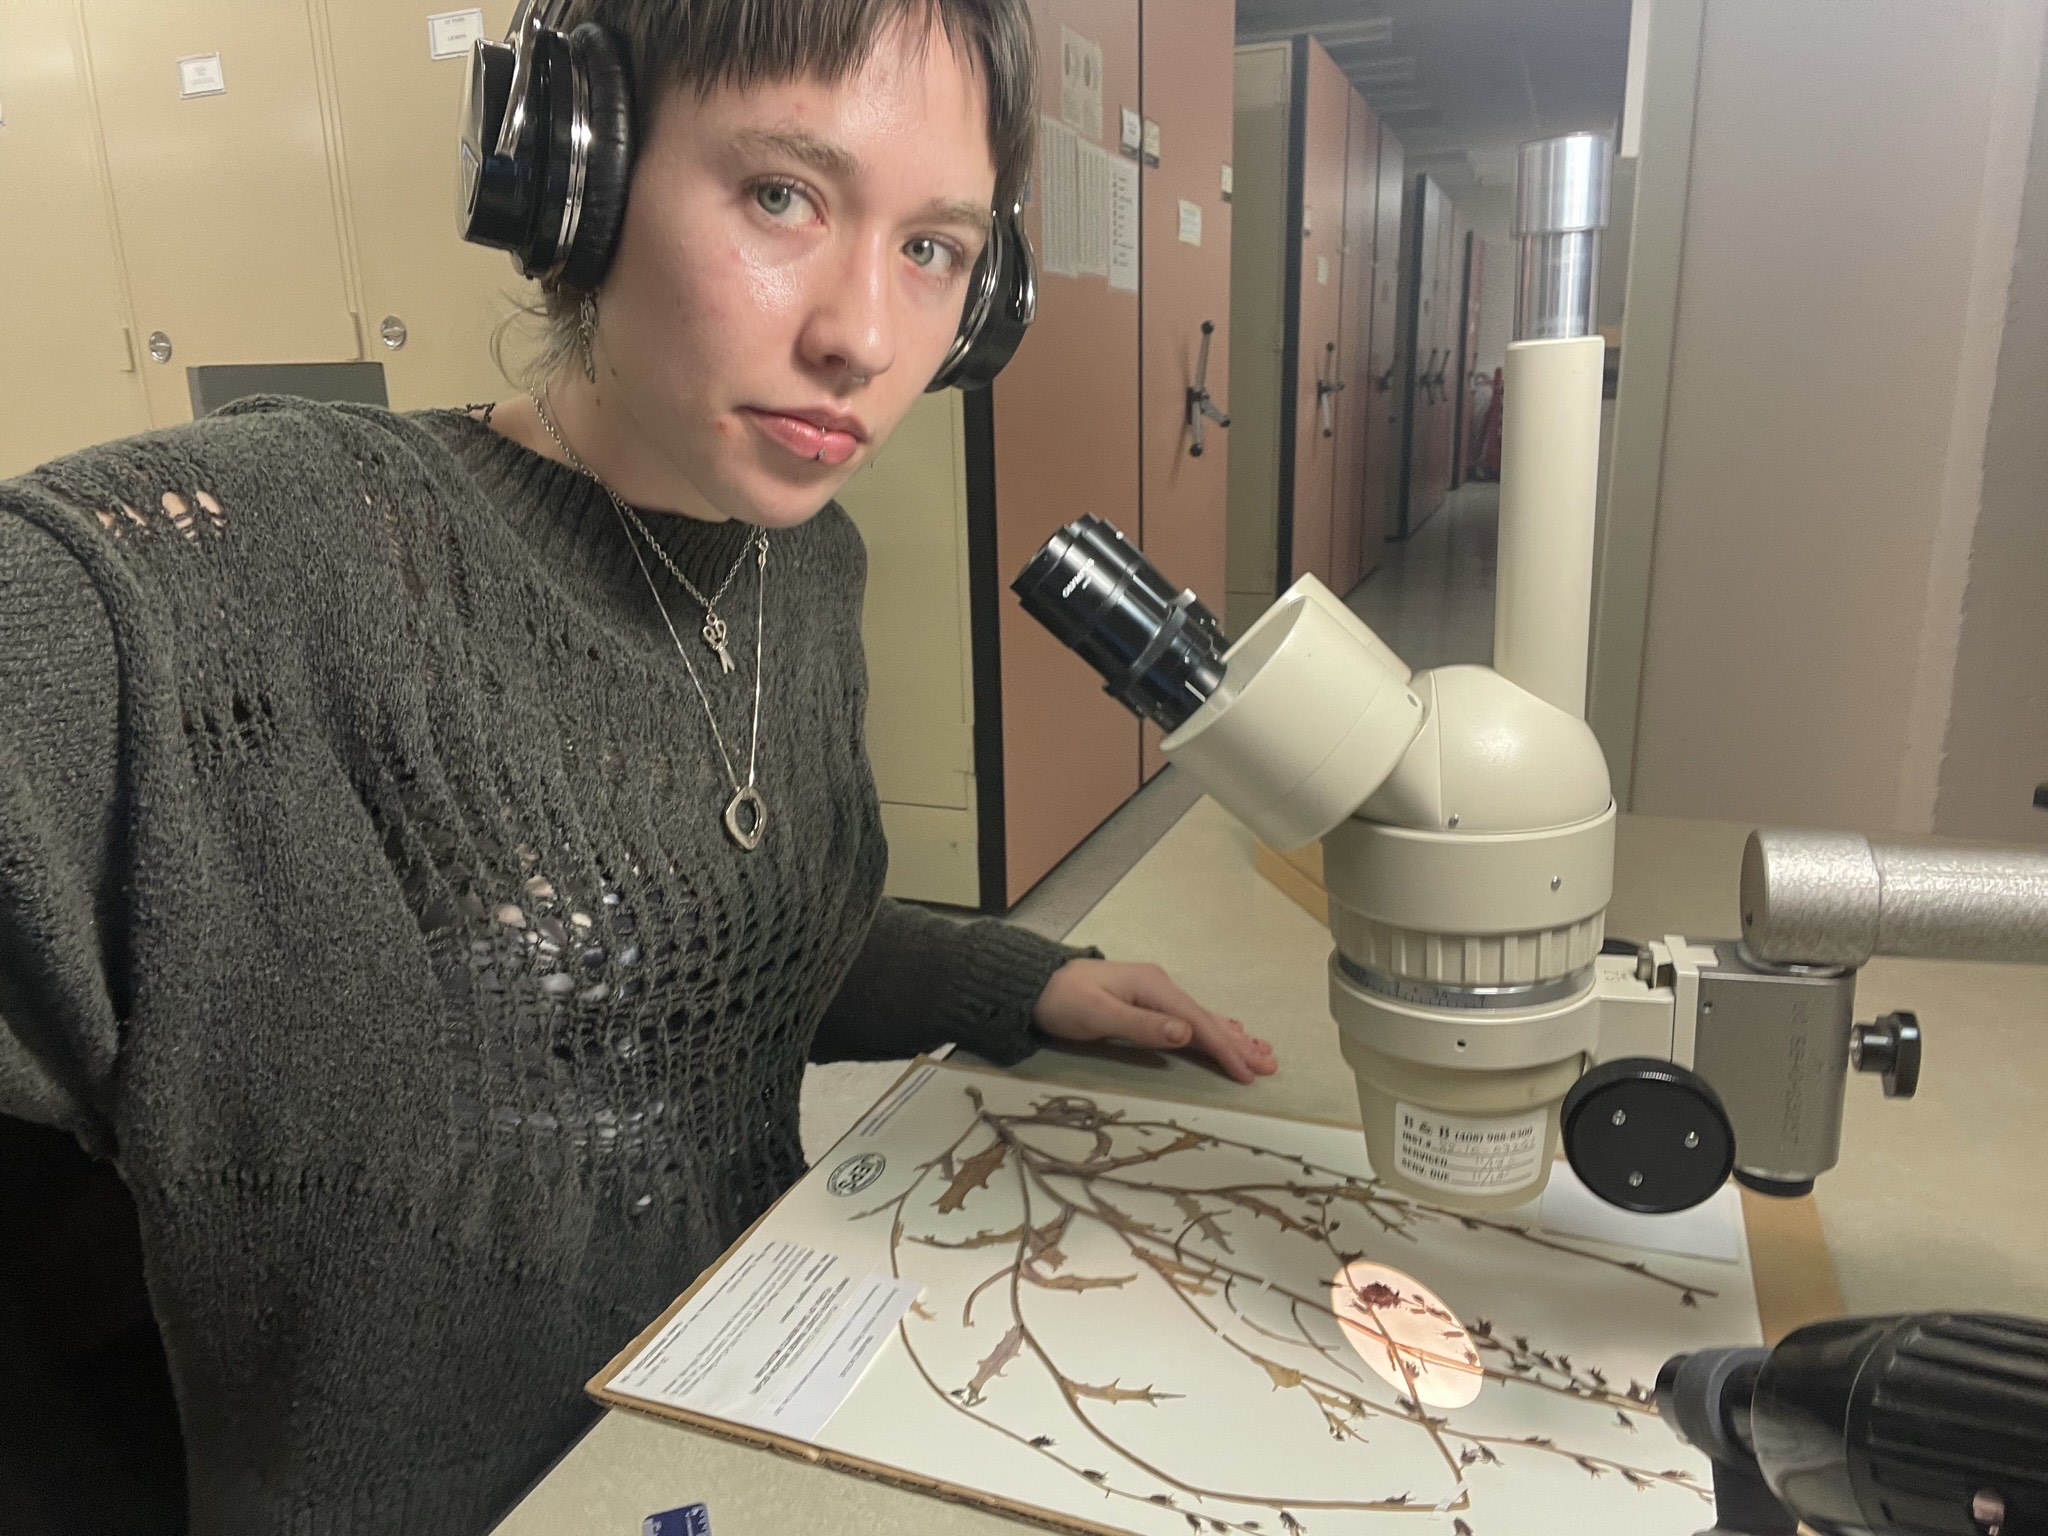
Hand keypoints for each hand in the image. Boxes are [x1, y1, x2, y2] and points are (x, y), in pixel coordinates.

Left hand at [1031, 959, 1276, 1084]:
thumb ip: (1143, 1025)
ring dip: (1230, 1036)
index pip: (1196, 1023)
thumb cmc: (1064, 1001)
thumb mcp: (1099, 1016)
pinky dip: (1211, 1028)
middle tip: (1269, 1064)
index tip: (1247, 1072)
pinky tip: (1226, 1030)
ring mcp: (1154, 992)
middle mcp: (1159, 986)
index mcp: (1153, 987)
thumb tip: (1186, 1033)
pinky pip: (1188, 1017)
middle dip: (1237, 1044)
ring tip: (1260, 1050)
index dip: (1224, 1049)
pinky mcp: (1147, 1001)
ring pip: (1201, 1018)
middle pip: (1206, 1019)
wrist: (1036, 984)